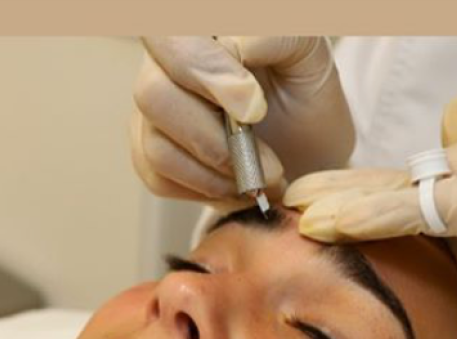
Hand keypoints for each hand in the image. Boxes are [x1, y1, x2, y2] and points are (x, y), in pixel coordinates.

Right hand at [130, 36, 354, 203]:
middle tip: (266, 160)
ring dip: (215, 171)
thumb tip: (233, 51)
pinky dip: (205, 189)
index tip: (254, 109)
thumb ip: (275, 37)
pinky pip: (157, 177)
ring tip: (260, 177)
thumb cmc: (305, 98)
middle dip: (211, 136)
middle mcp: (164, 66)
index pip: (171, 37)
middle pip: (151, 93)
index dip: (206, 73)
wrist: (307, 154)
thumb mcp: (307, 56)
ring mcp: (154, 113)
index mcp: (198, 31)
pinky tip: (236, 184)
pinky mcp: (148, 153)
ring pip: (155, 144)